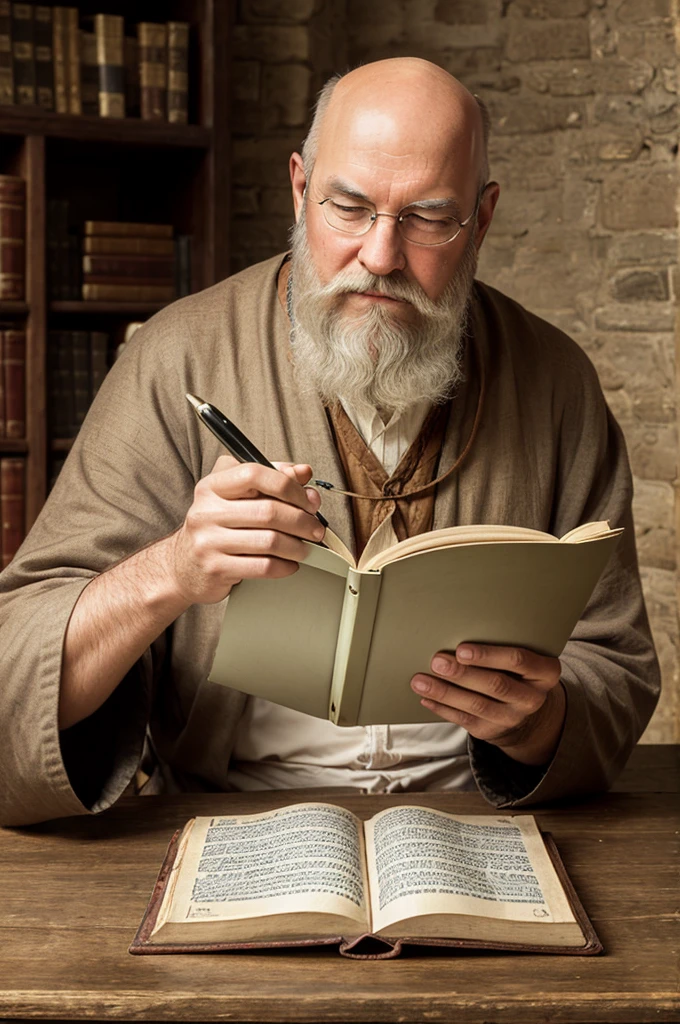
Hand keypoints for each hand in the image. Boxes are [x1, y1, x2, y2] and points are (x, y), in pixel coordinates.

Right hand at [169, 455, 324, 604]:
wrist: (182, 566)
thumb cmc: (216, 528)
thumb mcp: (235, 496)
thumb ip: (270, 480)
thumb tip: (303, 472)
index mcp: (212, 486)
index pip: (254, 474)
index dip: (288, 486)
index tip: (307, 500)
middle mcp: (206, 511)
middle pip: (268, 511)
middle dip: (302, 521)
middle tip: (316, 529)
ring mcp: (208, 541)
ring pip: (269, 541)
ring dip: (297, 546)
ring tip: (305, 548)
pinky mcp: (216, 568)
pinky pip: (263, 567)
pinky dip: (285, 566)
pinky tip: (290, 564)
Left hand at [410, 644, 565, 765]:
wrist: (523, 708)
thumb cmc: (515, 669)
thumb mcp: (521, 656)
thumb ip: (501, 644)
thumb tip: (457, 629)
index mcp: (545, 672)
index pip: (518, 660)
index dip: (488, 655)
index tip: (461, 649)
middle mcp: (532, 698)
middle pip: (496, 684)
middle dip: (462, 673)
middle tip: (436, 661)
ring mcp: (513, 717)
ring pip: (477, 704)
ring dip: (445, 692)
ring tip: (421, 681)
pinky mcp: (492, 730)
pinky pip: (464, 719)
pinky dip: (442, 707)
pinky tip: (426, 697)